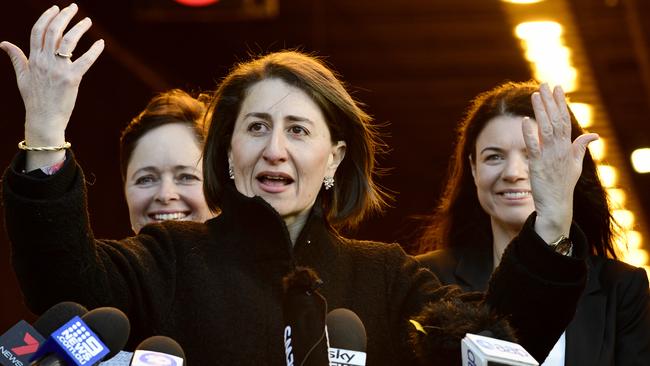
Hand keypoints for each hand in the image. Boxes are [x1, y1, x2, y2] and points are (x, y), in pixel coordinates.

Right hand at [0, 4, 103, 168]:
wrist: (44, 120)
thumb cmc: (34, 100)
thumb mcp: (22, 77)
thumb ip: (17, 58)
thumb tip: (4, 43)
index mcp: (33, 59)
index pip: (38, 31)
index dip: (47, 17)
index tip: (55, 8)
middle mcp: (45, 61)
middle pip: (53, 31)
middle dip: (64, 16)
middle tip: (73, 7)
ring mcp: (58, 69)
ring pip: (68, 41)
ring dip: (79, 28)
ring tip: (88, 20)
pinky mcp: (71, 79)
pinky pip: (85, 60)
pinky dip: (94, 50)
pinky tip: (101, 43)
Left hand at [522, 83, 598, 242]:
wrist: (556, 206)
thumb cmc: (563, 185)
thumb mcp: (576, 165)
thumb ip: (581, 148)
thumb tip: (593, 135)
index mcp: (568, 147)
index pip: (565, 120)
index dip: (560, 103)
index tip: (557, 88)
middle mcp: (560, 149)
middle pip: (556, 121)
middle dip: (550, 102)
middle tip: (544, 84)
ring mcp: (549, 157)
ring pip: (545, 130)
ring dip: (540, 112)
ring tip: (535, 95)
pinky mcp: (537, 165)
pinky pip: (533, 147)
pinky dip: (529, 134)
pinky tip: (525, 121)